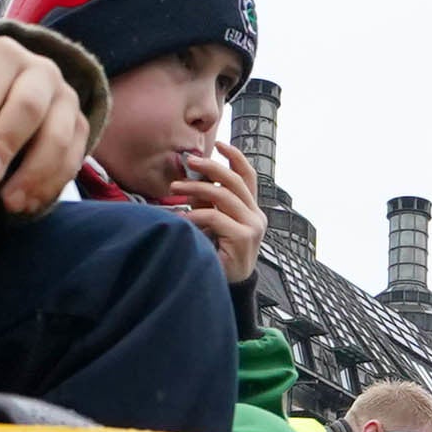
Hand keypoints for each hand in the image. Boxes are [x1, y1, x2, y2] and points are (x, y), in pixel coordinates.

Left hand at [0, 36, 89, 217]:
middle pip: (28, 108)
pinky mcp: (81, 124)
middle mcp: (40, 69)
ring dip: (34, 174)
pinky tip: (27, 205)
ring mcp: (65, 96)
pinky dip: (51, 185)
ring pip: (57, 136)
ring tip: (10, 203)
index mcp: (1, 55)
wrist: (3, 93)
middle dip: (8, 146)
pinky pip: (74, 157)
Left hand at [166, 137, 268, 285]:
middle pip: (235, 181)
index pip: (248, 177)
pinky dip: (196, 215)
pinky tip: (182, 218)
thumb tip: (191, 178)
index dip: (236, 158)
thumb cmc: (216, 254)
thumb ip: (207, 202)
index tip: (219, 143)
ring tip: (175, 188)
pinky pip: (216, 217)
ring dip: (196, 188)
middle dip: (210, 167)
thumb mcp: (212, 222)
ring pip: (224, 196)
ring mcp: (253, 226)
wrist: (227, 287)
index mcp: (251, 210)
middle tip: (188, 160)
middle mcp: (256, 216)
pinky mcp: (244, 238)